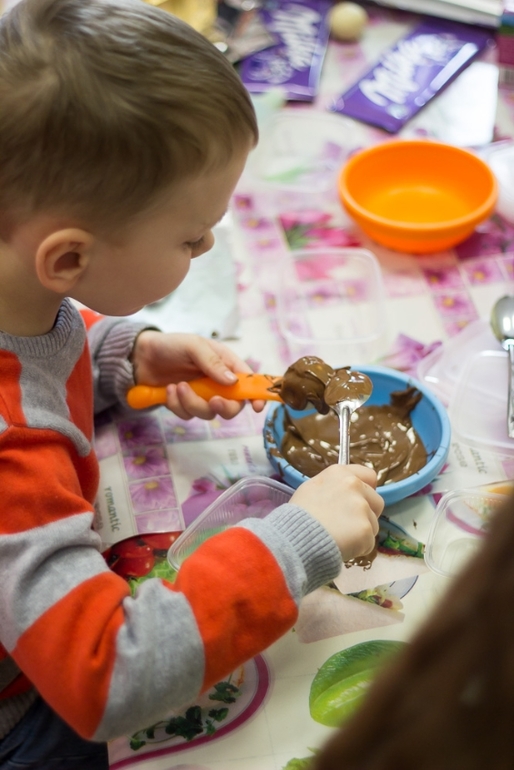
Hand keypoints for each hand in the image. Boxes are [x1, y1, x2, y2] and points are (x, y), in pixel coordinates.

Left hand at [131, 331, 264, 419]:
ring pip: (208, 414)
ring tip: (177, 386)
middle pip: (232, 406)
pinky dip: (177, 404)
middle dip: (223, 407)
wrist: (140, 357)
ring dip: (192, 402)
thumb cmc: (170, 346)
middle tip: (212, 401)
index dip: (254, 395)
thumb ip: (212, 362)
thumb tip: (232, 382)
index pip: (247, 382)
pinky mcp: (185, 406)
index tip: (256, 407)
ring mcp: (201, 396)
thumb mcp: (193, 346)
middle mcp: (217, 383)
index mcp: (225, 364)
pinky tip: (168, 390)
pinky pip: (187, 415)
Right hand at [290, 464, 383, 561]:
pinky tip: (341, 547)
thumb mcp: (310, 489)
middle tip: (347, 525)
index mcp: (339, 473)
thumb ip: (332, 487)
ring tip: (339, 538)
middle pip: (376, 501)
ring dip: (361, 533)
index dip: (367, 490)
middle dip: (367, 514)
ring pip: (373, 524)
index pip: (369, 475)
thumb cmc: (297, 516)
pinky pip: (368, 542)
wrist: (295, 538)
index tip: (360, 501)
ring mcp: (362, 507)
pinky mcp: (366, 529)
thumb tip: (341, 494)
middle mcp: (354, 485)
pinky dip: (358, 548)